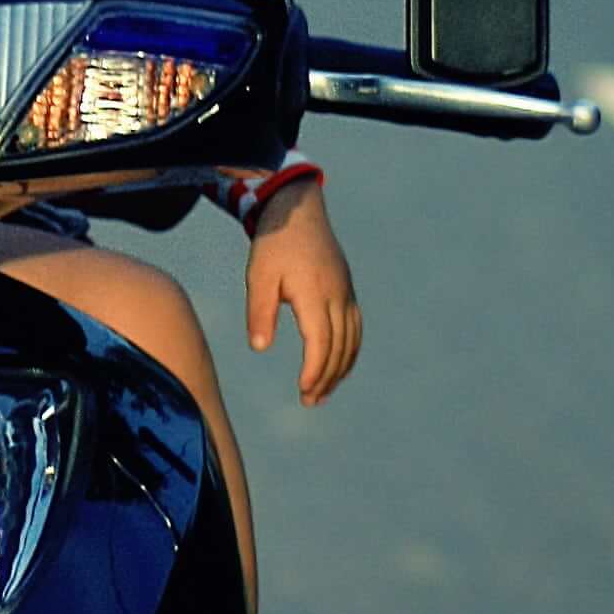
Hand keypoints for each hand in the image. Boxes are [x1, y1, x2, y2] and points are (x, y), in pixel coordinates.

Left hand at [246, 180, 362, 403]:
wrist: (299, 211)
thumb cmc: (274, 244)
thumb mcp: (258, 276)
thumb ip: (260, 312)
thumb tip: (260, 347)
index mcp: (315, 293)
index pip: (321, 342)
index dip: (315, 370)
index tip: (304, 390)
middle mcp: (337, 295)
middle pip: (339, 347)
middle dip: (327, 377)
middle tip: (310, 401)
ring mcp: (346, 293)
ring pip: (351, 340)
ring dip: (340, 369)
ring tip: (323, 392)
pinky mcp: (347, 290)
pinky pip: (355, 328)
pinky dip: (350, 351)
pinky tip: (339, 366)